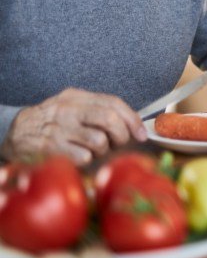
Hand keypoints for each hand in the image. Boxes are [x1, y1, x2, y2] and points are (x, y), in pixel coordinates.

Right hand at [0, 89, 146, 164]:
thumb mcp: (73, 107)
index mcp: (76, 97)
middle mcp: (68, 110)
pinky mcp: (51, 148)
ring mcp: (59, 129)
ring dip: (102, 150)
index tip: (141, 134)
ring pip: (99, 140)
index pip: (113, 103)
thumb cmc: (52, 123)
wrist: (14, 132)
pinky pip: (84, 157)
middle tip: (118, 143)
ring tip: (92, 149)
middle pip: (109, 119)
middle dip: (121, 135)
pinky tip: (78, 156)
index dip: (132, 119)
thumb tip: (134, 126)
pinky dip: (87, 160)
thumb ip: (99, 111)